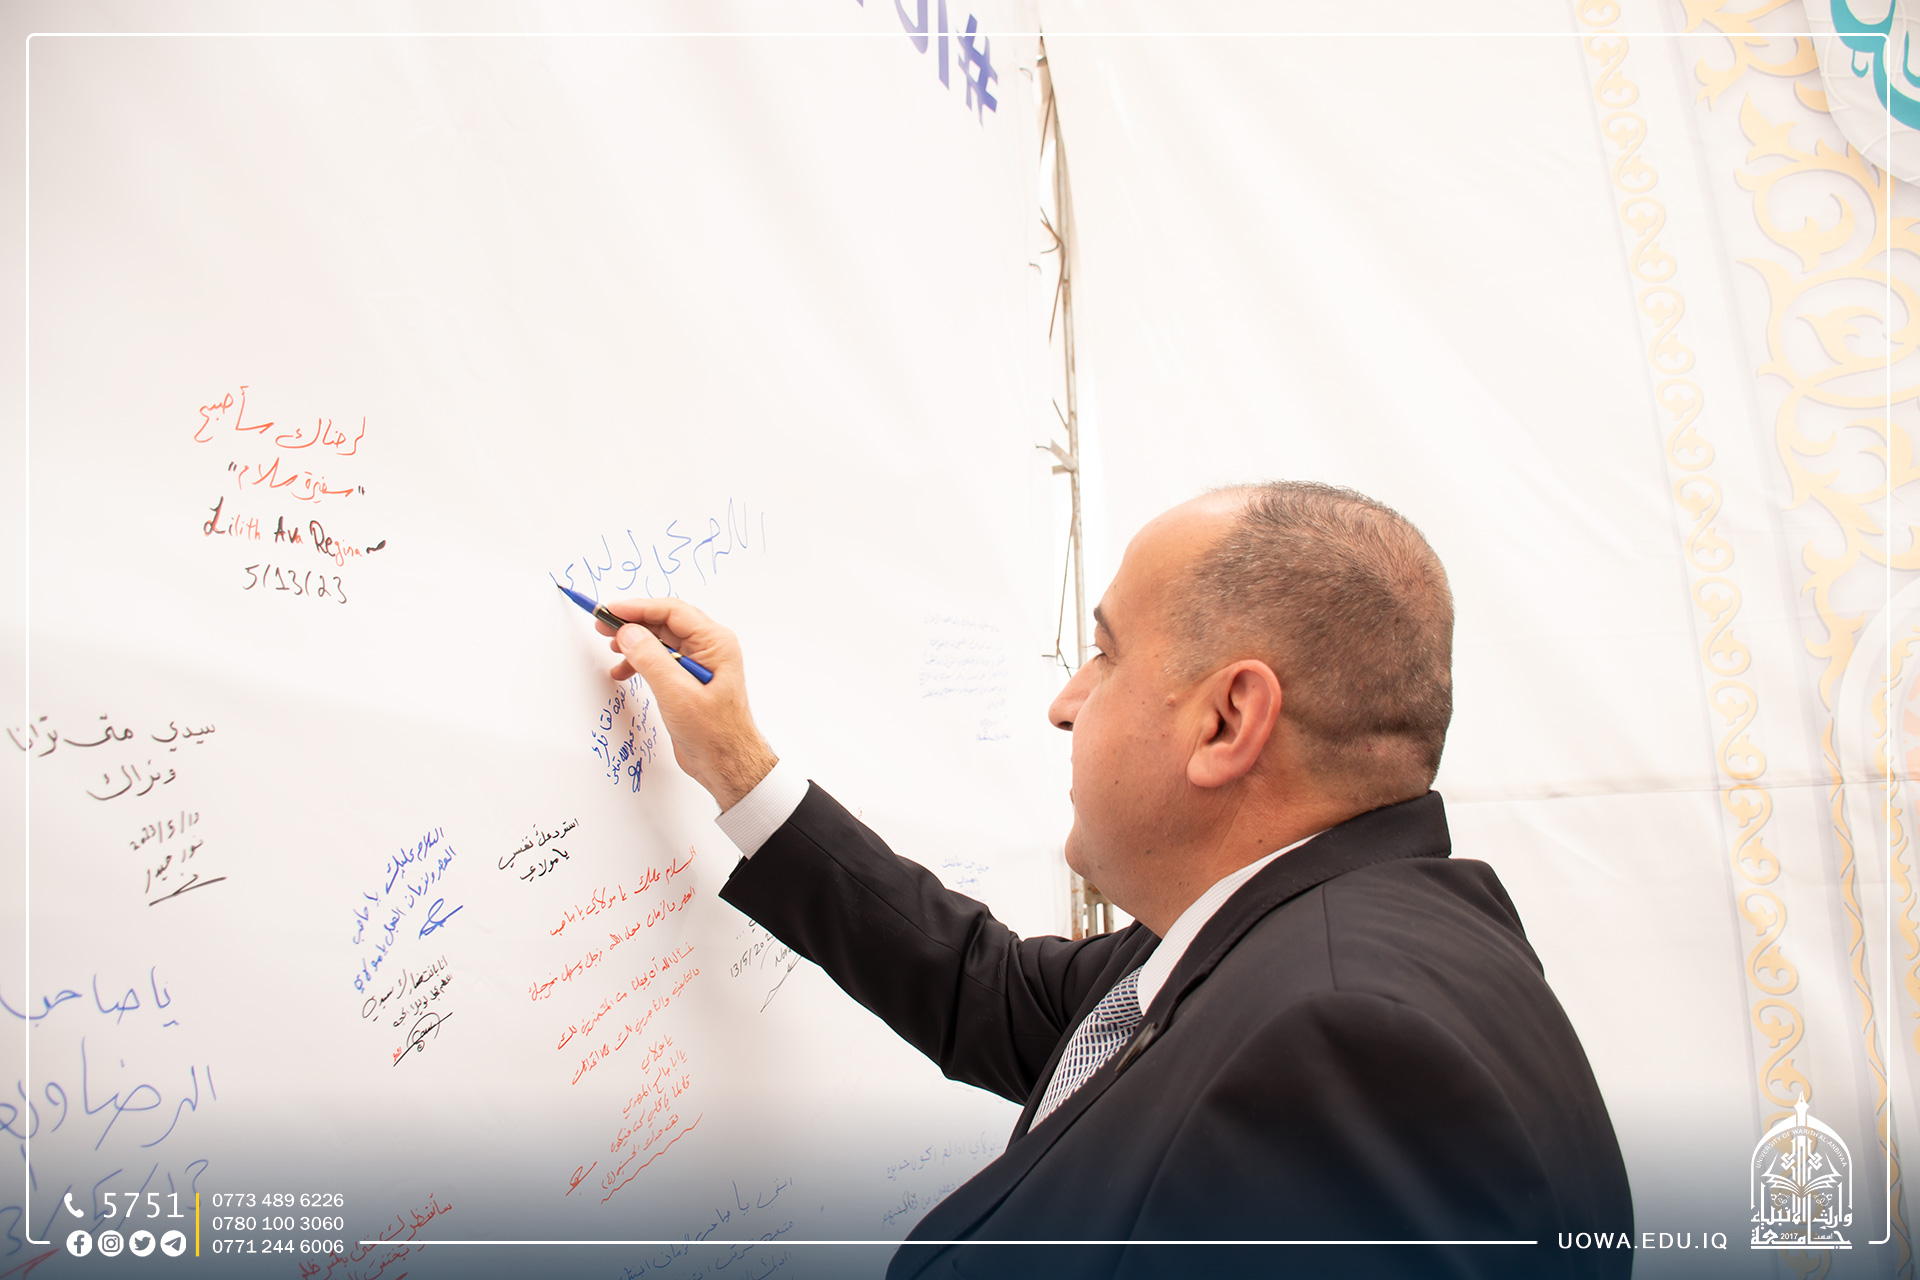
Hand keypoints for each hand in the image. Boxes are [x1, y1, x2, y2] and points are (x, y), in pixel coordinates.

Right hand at [598, 598, 778, 809]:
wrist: (726, 764)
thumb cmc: (715, 733)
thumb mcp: (677, 694)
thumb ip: (651, 659)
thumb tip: (628, 632)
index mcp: (715, 643)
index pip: (672, 611)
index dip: (638, 608)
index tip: (610, 610)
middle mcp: (708, 648)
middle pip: (664, 621)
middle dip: (632, 622)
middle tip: (602, 625)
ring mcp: (698, 663)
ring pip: (660, 640)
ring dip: (633, 642)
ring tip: (609, 646)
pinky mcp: (687, 680)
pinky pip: (660, 659)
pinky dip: (639, 661)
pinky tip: (622, 671)